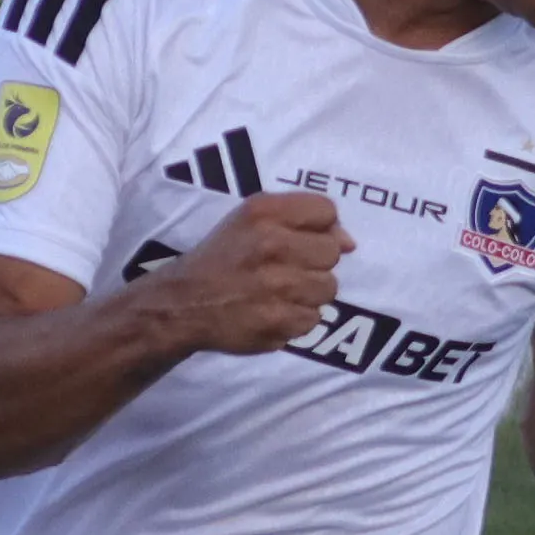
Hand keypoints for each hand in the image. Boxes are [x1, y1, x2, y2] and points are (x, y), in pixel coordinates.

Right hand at [153, 192, 348, 353]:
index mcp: (264, 213)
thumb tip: (350, 243)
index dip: (319, 228)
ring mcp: (276, 288)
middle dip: (314, 263)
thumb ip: (303, 219)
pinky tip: (273, 312)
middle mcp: (271, 246)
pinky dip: (296, 319)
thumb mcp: (252, 219)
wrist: (185, 303)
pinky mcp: (277, 323)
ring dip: (308, 293)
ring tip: (279, 292)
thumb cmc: (224, 256)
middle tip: (286, 269)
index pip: (326, 211)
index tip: (300, 240)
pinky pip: (313, 319)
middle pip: (331, 252)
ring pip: (328, 289)